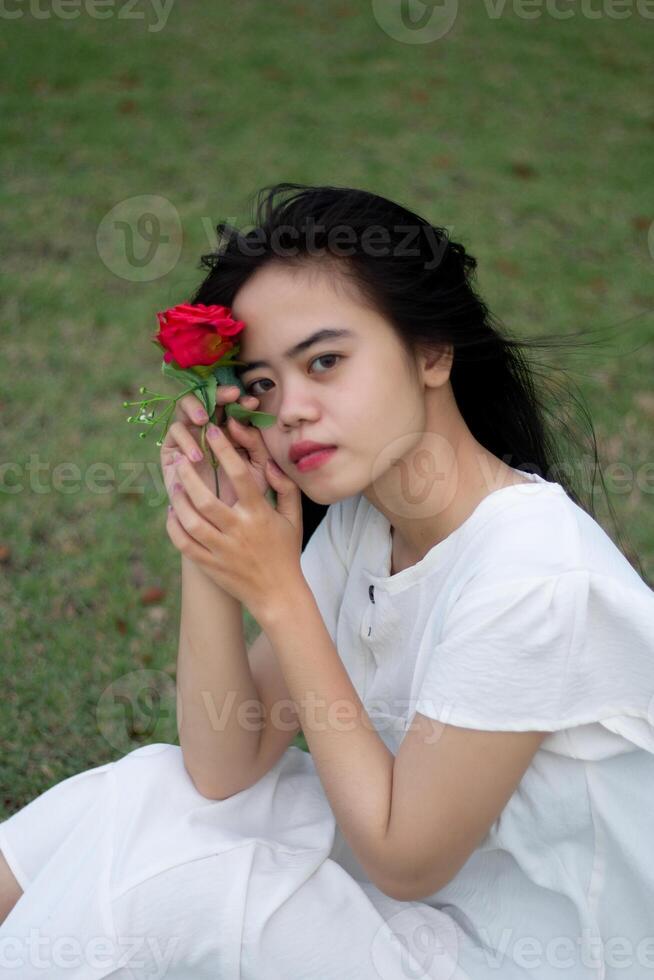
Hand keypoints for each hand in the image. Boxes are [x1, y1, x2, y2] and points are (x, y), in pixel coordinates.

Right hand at [159, 386, 259, 505]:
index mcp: (231, 428)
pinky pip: (174, 433)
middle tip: (230, 396)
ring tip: (206, 421)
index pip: (232, 404)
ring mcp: (188, 437)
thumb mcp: (258, 466)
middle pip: (207, 398)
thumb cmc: (246, 494)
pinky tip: (198, 456)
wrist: (224, 523)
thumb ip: (255, 444)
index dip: (240, 399)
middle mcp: (207, 428)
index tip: (252, 403)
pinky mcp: (171, 450)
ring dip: (195, 408)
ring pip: (185, 408)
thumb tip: (237, 422)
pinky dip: (185, 439)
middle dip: (218, 394)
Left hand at [165, 422, 303, 620]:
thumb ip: (285, 488)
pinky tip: (172, 513)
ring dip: (178, 500)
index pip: (240, 476)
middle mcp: (239, 531)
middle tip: (180, 458)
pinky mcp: (210, 565)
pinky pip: (184, 544)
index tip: (212, 432)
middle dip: (189, 475)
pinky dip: (174, 527)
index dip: (224, 450)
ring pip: (190, 521)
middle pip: (206, 499)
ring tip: (173, 484)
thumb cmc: (286, 552)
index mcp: (259, 515)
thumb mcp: (294, 518)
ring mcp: (222, 550)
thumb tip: (270, 464)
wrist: (278, 596)